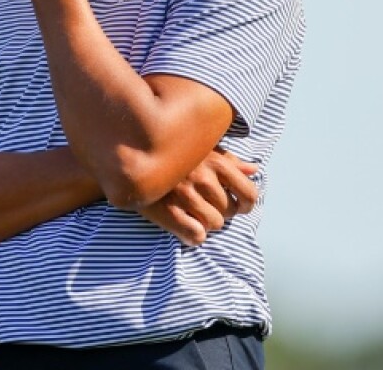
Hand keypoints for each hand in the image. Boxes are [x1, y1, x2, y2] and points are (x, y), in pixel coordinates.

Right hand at [137, 148, 258, 246]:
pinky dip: (193, 235)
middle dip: (221, 212)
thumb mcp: (200, 148)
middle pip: (230, 211)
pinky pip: (196, 235)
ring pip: (214, 224)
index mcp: (216, 161)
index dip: (246, 204)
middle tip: (206, 205)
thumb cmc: (170, 152)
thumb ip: (229, 159)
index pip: (249, 193)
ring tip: (193, 213)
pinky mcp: (168, 211)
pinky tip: (184, 224)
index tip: (239, 206)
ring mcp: (185, 195)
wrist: (128, 155)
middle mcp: (203, 177)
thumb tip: (254, 169)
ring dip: (206, 223)